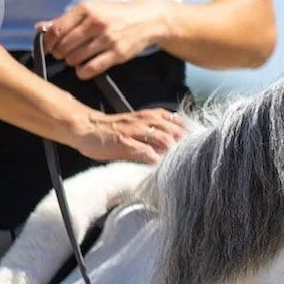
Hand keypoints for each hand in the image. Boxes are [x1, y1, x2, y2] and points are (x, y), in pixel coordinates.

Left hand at [36, 0, 163, 78]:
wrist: (147, 19)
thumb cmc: (115, 13)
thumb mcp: (91, 9)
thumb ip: (65, 19)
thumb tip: (40, 27)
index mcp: (86, 9)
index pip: (57, 29)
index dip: (47, 42)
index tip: (46, 48)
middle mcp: (96, 23)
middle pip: (65, 46)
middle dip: (59, 53)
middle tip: (62, 54)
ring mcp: (107, 39)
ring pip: (76, 58)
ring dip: (71, 61)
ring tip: (75, 59)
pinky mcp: (117, 54)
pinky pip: (92, 68)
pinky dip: (82, 72)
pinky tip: (83, 69)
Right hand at [68, 107, 185, 164]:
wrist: (87, 128)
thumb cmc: (113, 130)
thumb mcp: (138, 125)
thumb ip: (157, 133)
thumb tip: (175, 146)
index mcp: (151, 115)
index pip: (177, 122)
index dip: (188, 134)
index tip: (196, 146)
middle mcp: (145, 120)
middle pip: (174, 131)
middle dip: (184, 145)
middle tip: (192, 159)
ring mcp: (135, 131)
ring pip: (163, 139)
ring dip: (173, 152)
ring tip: (179, 164)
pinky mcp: (125, 143)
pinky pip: (146, 152)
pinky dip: (156, 160)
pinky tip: (160, 168)